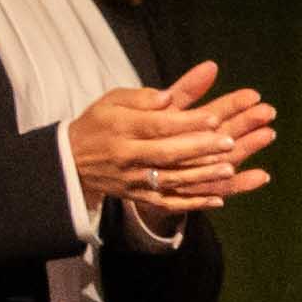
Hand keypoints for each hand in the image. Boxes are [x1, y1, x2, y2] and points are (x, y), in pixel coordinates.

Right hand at [71, 64, 274, 224]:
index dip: (186, 122)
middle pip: (166, 153)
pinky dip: (192, 204)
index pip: (157, 125)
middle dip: (199, 148)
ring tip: (229, 168)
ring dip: (201, 177)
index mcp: (120, 128)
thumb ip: (142, 97)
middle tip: (229, 141)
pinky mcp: (137, 197)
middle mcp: (126, 156)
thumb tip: (168, 97)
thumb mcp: (113, 101)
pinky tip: (218, 200)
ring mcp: (132, 180)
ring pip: (170, 180)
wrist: (72, 161)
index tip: (215, 117)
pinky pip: (167, 203)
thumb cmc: (100, 123)